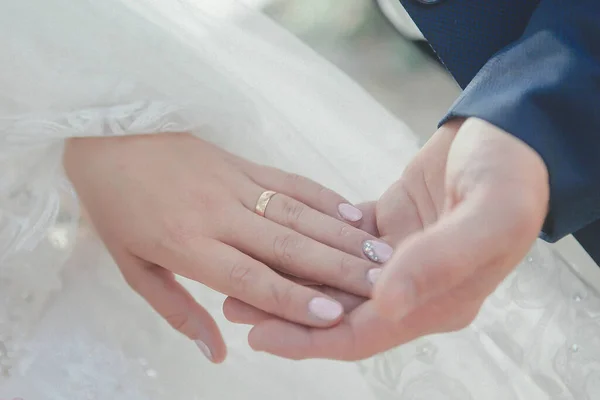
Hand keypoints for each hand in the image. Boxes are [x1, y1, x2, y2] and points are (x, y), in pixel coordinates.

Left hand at [63, 133, 389, 361]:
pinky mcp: (241, 160)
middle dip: (335, 268)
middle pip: (284, 245)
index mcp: (187, 244)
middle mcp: (217, 214)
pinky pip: (287, 179)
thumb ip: (178, 311)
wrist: (106, 132)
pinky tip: (351, 210)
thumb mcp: (133, 267)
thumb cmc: (115, 206)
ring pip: (295, 212)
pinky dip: (321, 195)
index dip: (292, 298)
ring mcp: (233, 182)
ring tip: (377, 252)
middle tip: (378, 285)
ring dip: (339, 234)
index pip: (249, 276)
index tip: (334, 314)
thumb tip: (219, 352)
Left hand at [223, 117, 548, 359]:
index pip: (362, 334)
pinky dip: (305, 246)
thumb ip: (439, 263)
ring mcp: (398, 260)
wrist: (510, 135)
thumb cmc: (510, 177)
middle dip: (286, 312)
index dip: (310, 339)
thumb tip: (385, 305)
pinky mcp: (385, 230)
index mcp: (438, 301)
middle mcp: (414, 289)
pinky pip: (337, 246)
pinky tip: (274, 240)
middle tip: (234, 304)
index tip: (262, 335)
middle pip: (339, 312)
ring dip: (289, 280)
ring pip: (332, 281)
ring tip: (240, 278)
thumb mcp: (490, 218)